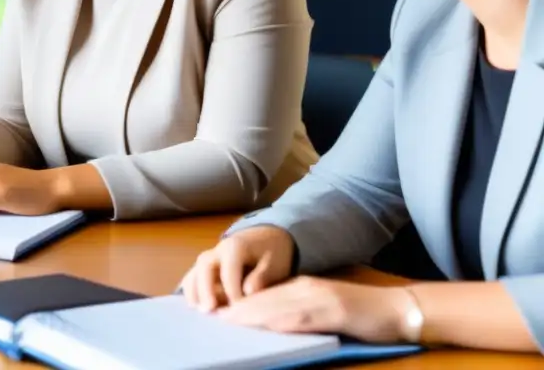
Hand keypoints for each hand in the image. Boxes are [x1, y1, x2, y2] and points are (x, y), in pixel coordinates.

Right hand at [179, 225, 295, 309]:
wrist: (266, 239)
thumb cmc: (271, 253)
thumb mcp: (275, 263)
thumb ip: (262, 276)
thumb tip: (248, 291)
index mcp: (236, 246)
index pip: (229, 269)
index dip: (231, 289)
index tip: (238, 307)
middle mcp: (218, 250)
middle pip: (204, 265)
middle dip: (205, 288)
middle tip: (210, 309)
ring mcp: (209, 259)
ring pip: (195, 270)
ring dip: (194, 291)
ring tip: (200, 310)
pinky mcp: (205, 269)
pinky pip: (192, 277)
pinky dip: (191, 291)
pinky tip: (195, 306)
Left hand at [216, 277, 415, 343]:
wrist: (398, 308)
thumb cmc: (362, 314)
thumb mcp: (324, 308)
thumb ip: (299, 311)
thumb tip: (270, 322)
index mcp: (304, 285)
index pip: (265, 294)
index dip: (241, 304)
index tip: (219, 312)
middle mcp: (307, 287)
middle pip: (265, 298)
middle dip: (237, 309)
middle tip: (212, 318)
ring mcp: (320, 297)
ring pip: (277, 305)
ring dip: (250, 315)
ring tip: (227, 322)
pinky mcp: (333, 310)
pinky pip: (301, 316)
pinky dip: (279, 321)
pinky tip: (264, 326)